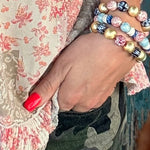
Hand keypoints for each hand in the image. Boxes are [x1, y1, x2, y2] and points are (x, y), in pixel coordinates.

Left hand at [24, 31, 138, 112]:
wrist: (120, 43)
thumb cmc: (88, 51)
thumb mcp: (62, 66)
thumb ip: (46, 87)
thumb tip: (29, 106)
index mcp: (70, 99)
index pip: (53, 103)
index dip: (52, 89)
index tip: (56, 74)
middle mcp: (84, 104)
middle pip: (67, 102)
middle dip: (65, 89)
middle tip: (69, 68)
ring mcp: (98, 100)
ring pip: (81, 99)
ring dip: (79, 88)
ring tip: (81, 67)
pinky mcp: (108, 93)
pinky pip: (93, 95)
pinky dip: (91, 85)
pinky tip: (93, 70)